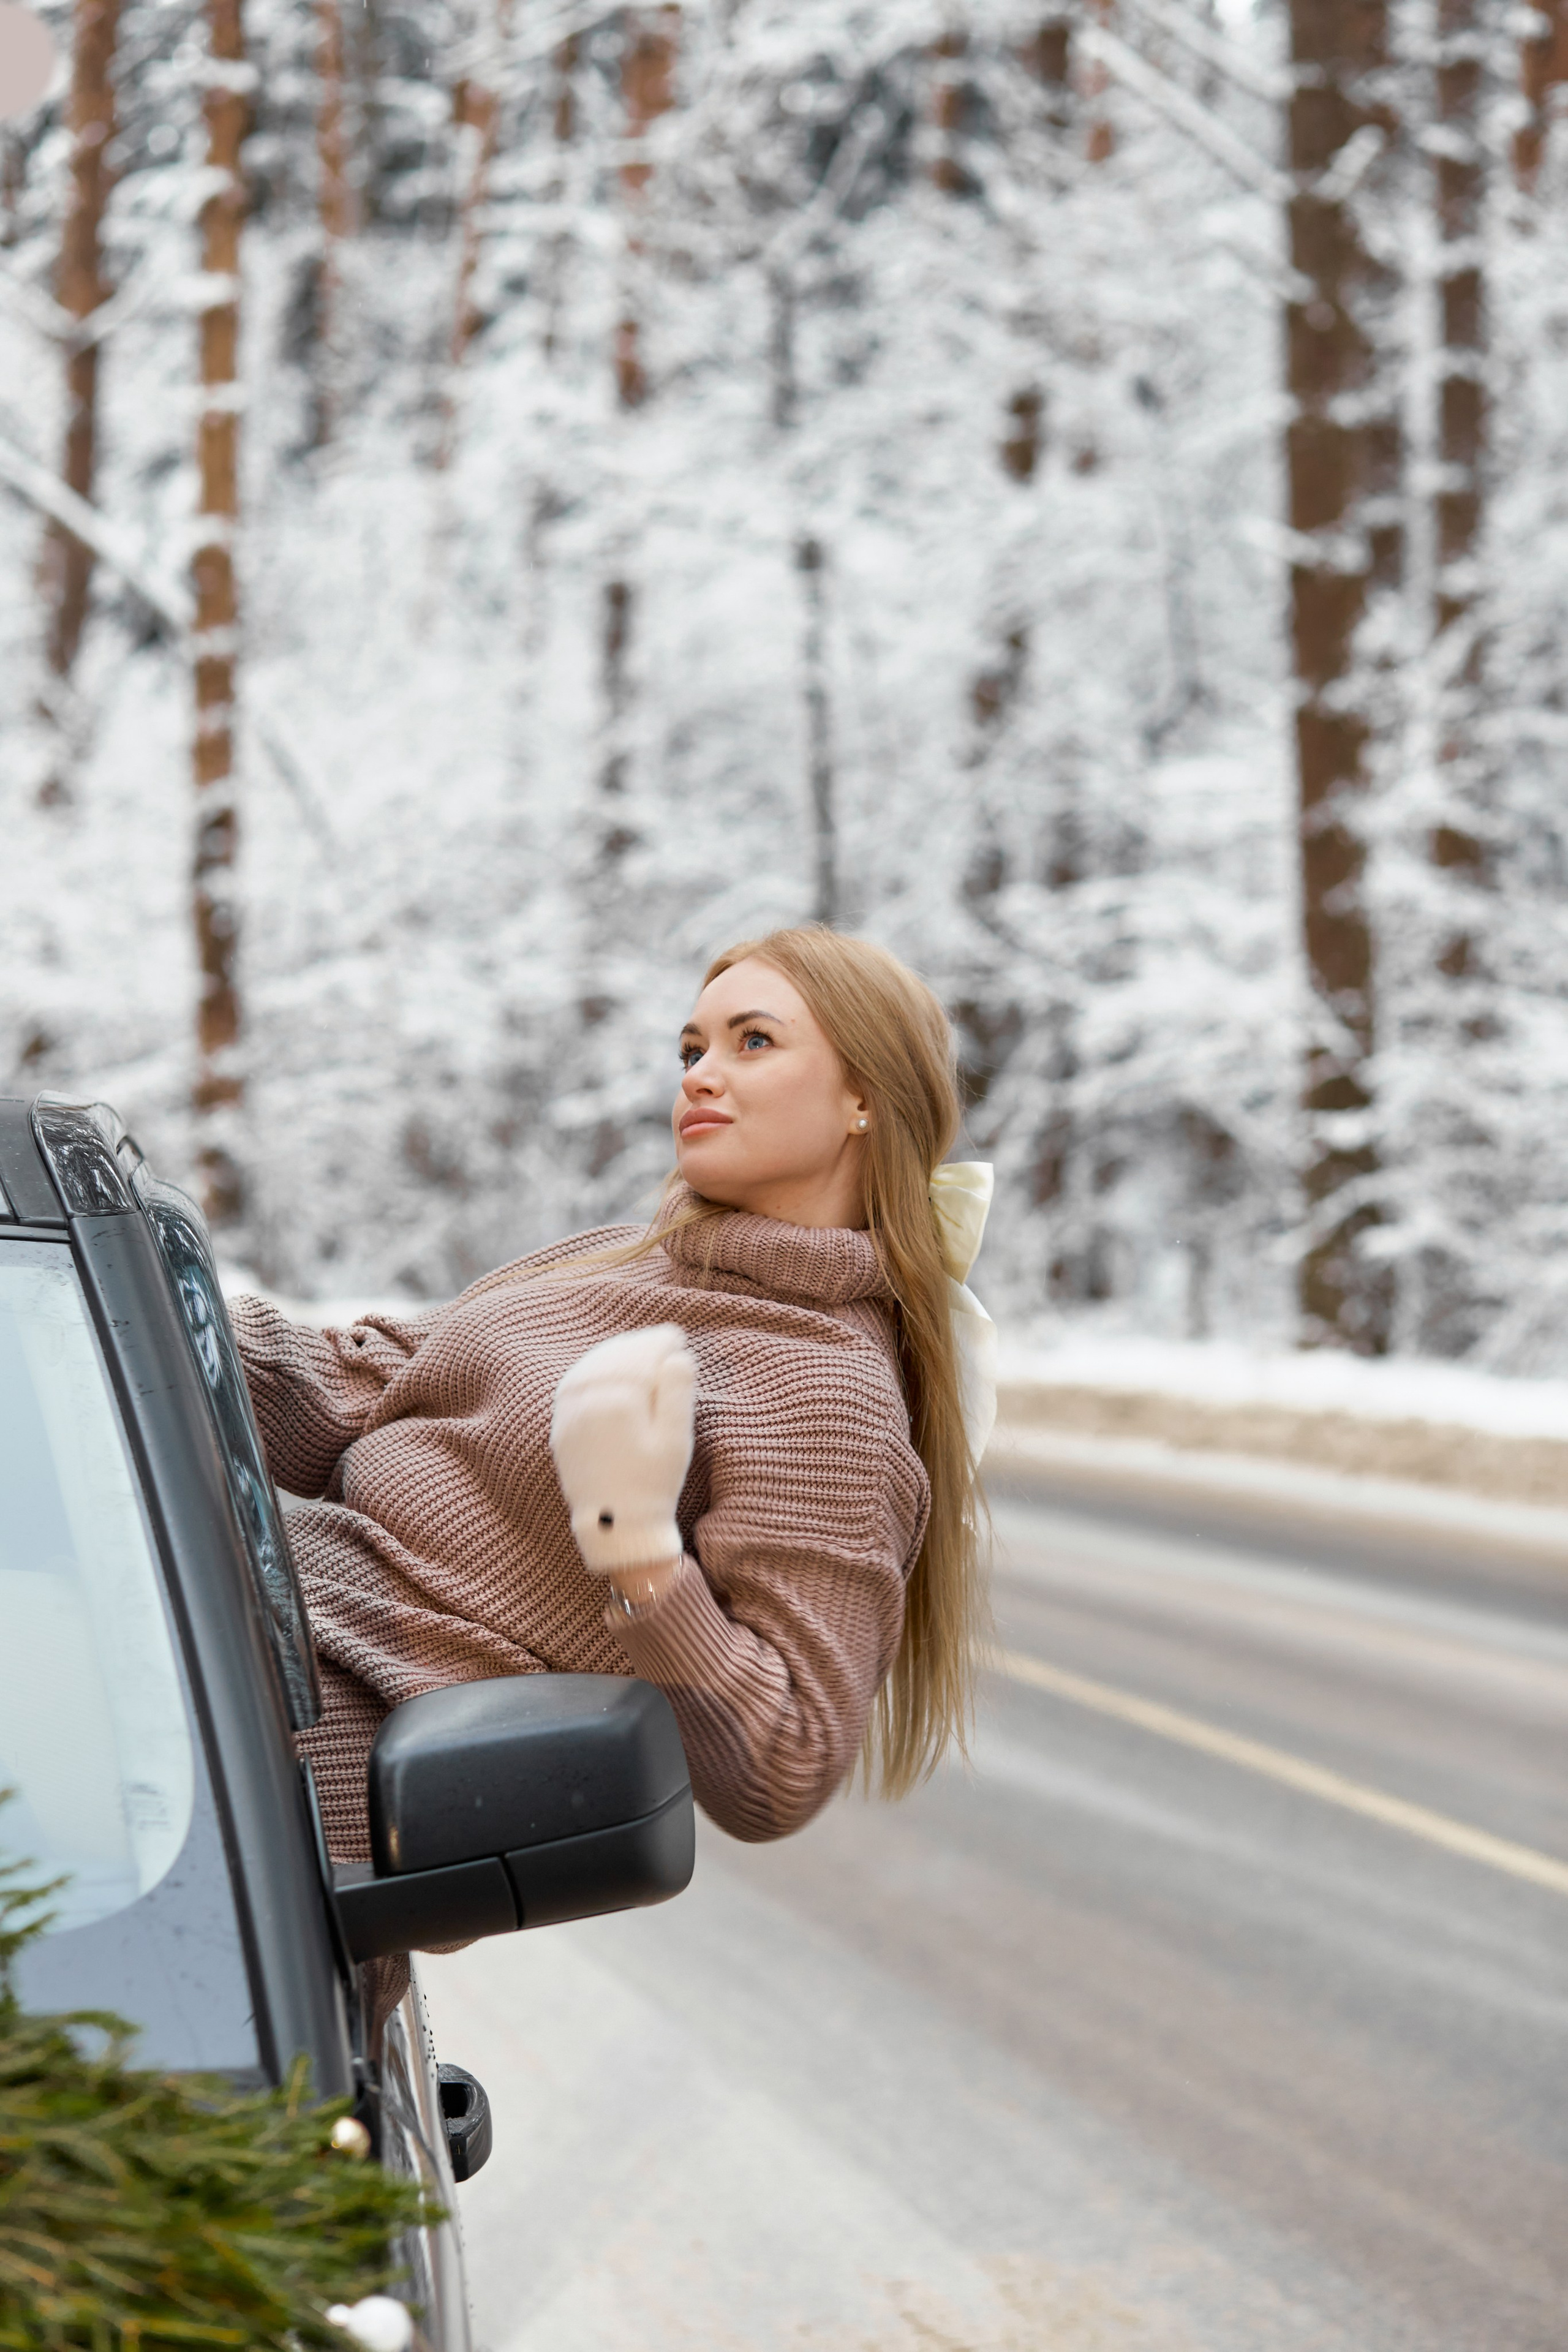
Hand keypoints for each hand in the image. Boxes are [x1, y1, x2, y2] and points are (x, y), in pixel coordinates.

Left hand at [550, 1324, 696, 1574]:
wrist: (616, 1526)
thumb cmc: (654, 1485)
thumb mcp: (676, 1441)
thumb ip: (677, 1394)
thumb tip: (678, 1357)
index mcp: (619, 1401)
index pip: (641, 1355)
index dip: (662, 1341)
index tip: (678, 1337)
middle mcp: (588, 1402)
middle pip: (615, 1356)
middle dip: (640, 1344)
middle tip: (662, 1341)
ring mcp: (570, 1416)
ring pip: (590, 1367)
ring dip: (614, 1353)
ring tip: (637, 1351)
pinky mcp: (561, 1431)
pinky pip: (571, 1386)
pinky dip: (590, 1370)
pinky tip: (604, 1370)